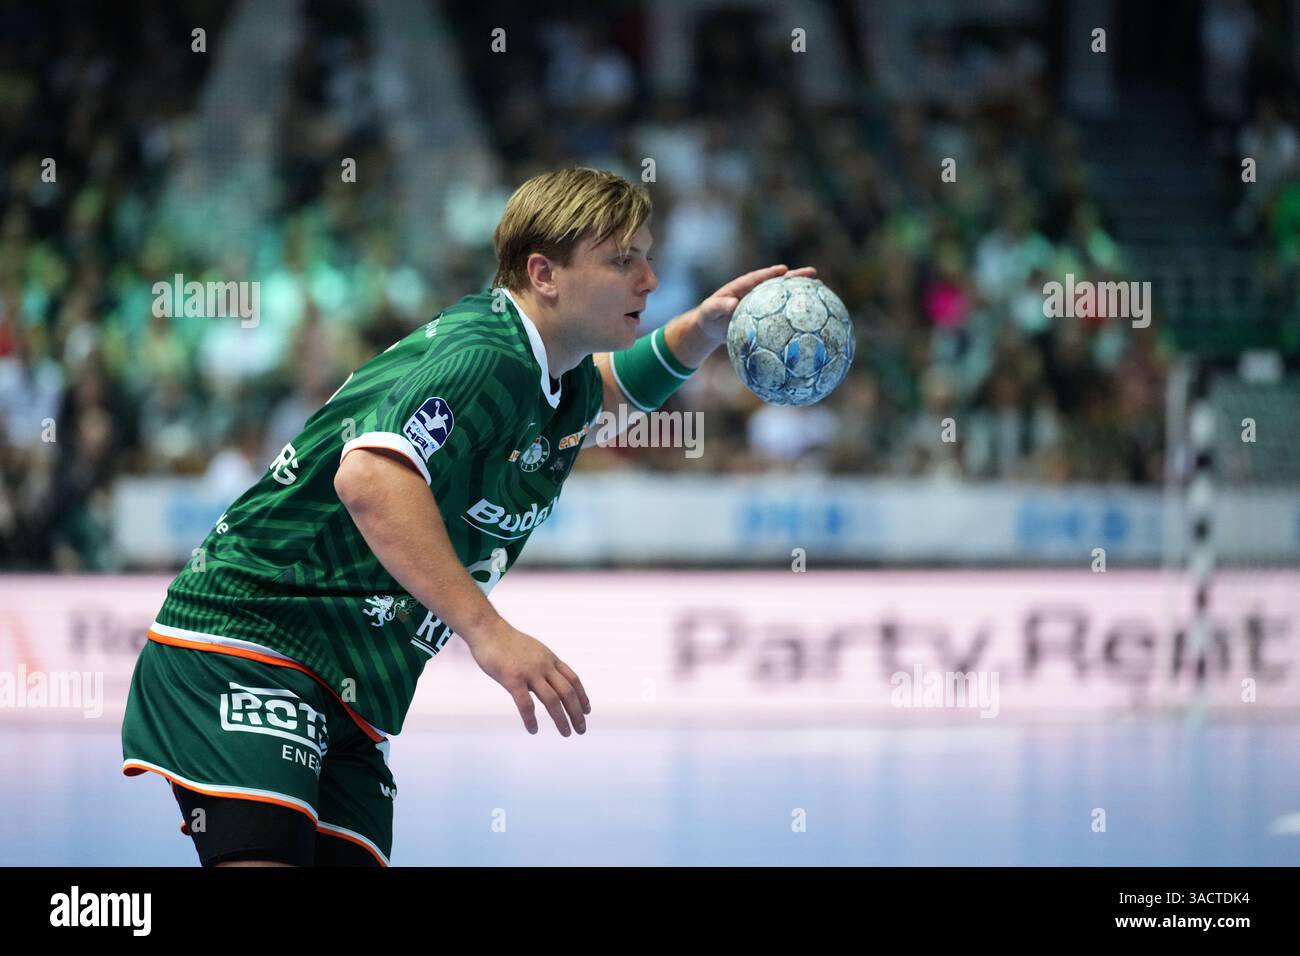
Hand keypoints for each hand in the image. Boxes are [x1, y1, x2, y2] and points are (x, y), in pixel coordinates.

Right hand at [466, 621, 590, 735]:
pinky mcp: (512, 678)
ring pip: (552, 700)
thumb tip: (547, 680)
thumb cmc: (507, 641)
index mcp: (549, 659)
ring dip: (561, 719)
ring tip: (566, 733)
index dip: (582, 696)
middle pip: (567, 692)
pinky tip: (533, 729)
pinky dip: (531, 719)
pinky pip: (525, 703)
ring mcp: (529, 672)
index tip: (587, 710)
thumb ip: (542, 664)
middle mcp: (544, 666)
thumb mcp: (533, 650)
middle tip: (581, 729)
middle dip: (577, 712)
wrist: (487, 629)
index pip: (573, 679)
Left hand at [692, 264, 817, 343]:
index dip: (772, 273)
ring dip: (801, 292)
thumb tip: (731, 305)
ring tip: (821, 289)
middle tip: (813, 273)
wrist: (710, 327)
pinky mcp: (767, 315)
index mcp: (743, 287)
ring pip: (784, 296)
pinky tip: (813, 317)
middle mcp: (757, 292)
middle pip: (778, 283)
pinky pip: (782, 313)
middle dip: (795, 277)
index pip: (760, 278)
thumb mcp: (709, 311)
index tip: (784, 270)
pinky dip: (795, 314)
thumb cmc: (709, 317)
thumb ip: (718, 306)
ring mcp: (764, 303)